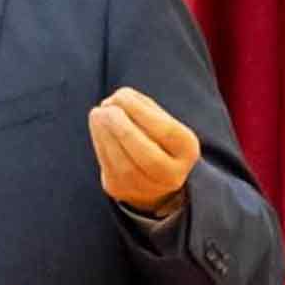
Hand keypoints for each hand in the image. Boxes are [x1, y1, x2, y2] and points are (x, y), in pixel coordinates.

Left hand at [88, 87, 199, 215]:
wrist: (151, 174)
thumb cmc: (155, 135)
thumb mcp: (160, 119)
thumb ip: (143, 107)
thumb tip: (117, 100)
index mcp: (187, 150)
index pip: (166, 132)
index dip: (140, 112)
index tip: (120, 94)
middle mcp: (172, 175)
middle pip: (147, 156)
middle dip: (123, 128)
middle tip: (106, 106)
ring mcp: (146, 187)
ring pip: (123, 164)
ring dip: (105, 134)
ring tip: (98, 112)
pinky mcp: (121, 189)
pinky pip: (108, 166)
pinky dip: (99, 142)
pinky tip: (97, 125)